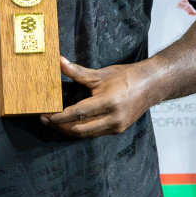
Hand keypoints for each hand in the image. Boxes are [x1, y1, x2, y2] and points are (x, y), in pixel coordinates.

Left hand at [41, 56, 155, 137]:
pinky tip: (69, 124)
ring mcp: (116, 127)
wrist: (151, 85)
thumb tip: (59, 62)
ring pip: (86, 134)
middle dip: (60, 126)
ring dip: (68, 130)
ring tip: (53, 122)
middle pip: (80, 129)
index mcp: (109, 102)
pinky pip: (93, 134)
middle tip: (45, 119)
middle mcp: (113, 118)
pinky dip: (79, 130)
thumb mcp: (101, 73)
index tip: (46, 114)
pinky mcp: (117, 131)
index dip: (60, 116)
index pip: (79, 113)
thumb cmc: (126, 77)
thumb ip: (78, 72)